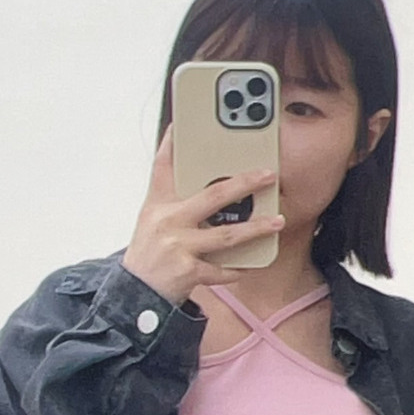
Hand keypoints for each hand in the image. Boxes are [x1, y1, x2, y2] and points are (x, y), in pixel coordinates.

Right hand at [121, 128, 283, 305]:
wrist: (136, 292)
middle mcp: (168, 220)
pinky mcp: (188, 272)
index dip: (174, 143)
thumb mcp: (150, 217)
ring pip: (226, 235)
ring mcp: (179, 247)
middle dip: (244, 184)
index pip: (164, 165)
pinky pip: (222, 270)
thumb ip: (169, 193)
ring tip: (277, 222)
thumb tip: (189, 168)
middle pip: (213, 196)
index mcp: (158, 203)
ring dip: (255, 228)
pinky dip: (238, 268)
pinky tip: (253, 263)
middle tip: (268, 175)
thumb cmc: (149, 251)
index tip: (185, 122)